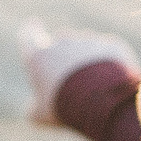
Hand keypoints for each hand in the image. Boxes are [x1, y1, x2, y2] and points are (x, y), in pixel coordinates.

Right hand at [18, 19, 140, 125]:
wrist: (103, 99)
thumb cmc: (65, 106)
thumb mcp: (43, 115)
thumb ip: (35, 110)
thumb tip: (34, 111)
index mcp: (39, 57)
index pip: (28, 38)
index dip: (30, 33)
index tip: (33, 26)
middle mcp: (62, 42)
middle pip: (61, 42)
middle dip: (64, 56)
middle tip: (71, 80)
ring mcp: (88, 41)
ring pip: (86, 48)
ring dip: (87, 62)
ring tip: (94, 89)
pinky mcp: (111, 45)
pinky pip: (107, 53)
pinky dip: (108, 64)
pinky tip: (110, 84)